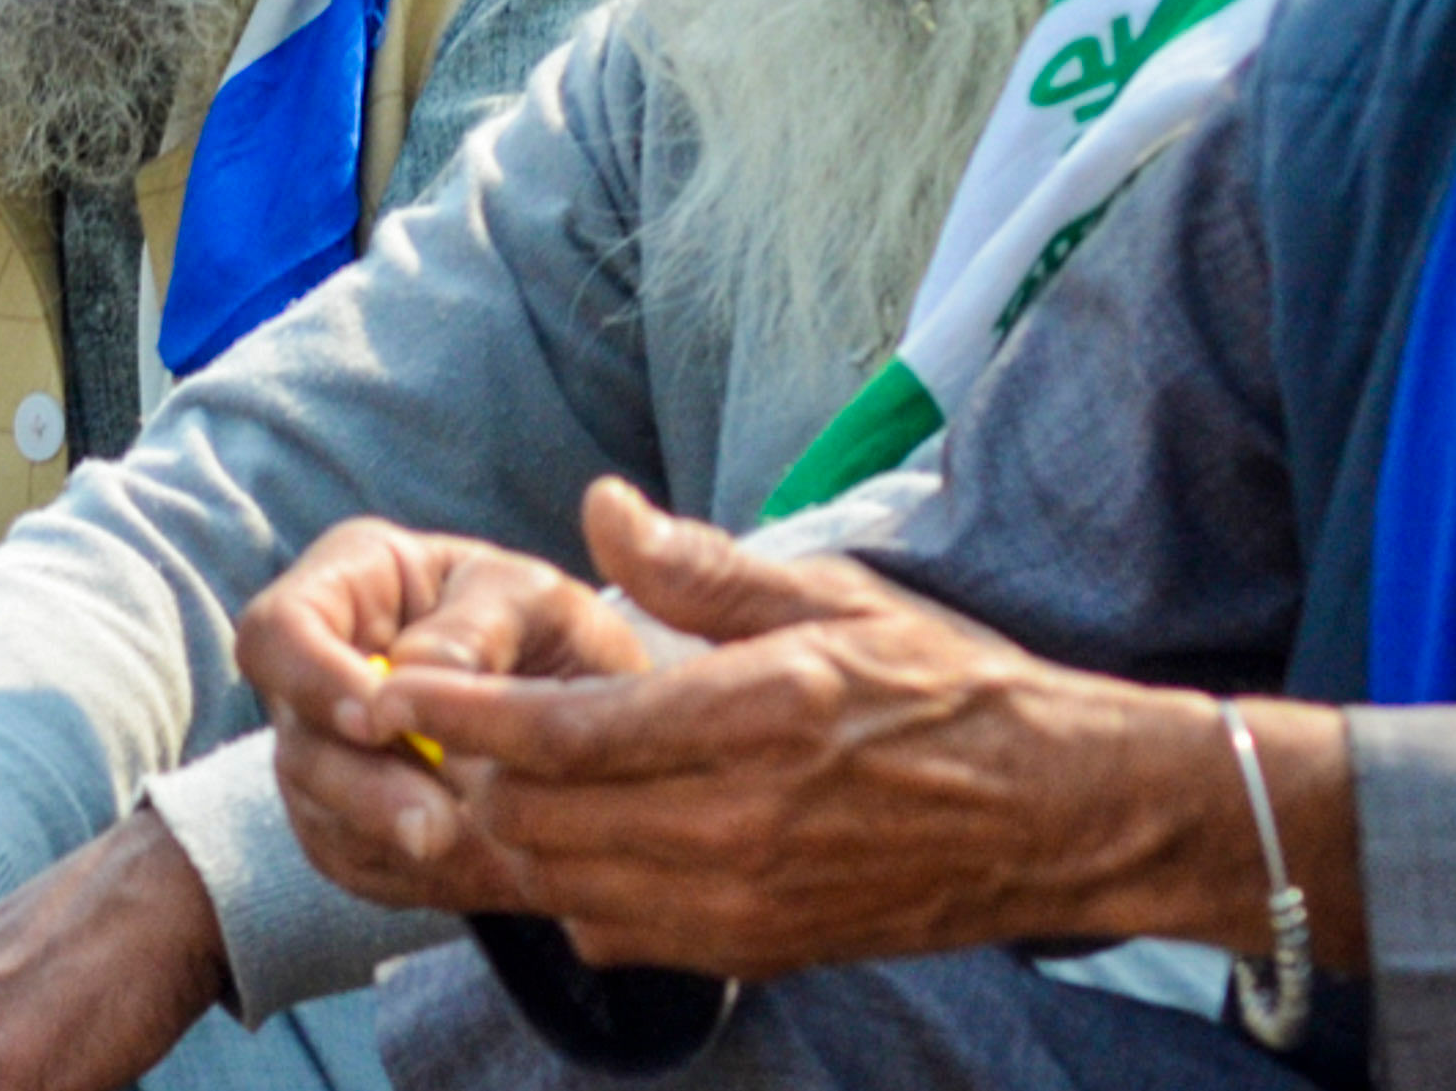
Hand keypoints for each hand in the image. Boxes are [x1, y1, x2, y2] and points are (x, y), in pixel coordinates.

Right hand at [236, 513, 650, 914]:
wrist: (591, 719)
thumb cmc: (553, 631)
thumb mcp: (536, 600)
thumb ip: (479, 622)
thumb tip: (413, 668)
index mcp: (345, 587)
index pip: (277, 633)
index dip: (310, 681)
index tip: (376, 722)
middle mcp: (316, 674)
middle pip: (295, 742)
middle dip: (364, 790)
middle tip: (437, 829)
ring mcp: (324, 754)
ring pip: (321, 815)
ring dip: (396, 842)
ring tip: (483, 852)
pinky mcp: (348, 826)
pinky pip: (357, 863)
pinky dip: (415, 873)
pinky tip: (482, 863)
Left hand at [364, 483, 1358, 981]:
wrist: (1060, 815)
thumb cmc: (947, 686)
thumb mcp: (829, 595)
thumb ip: (698, 566)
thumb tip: (598, 507)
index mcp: (758, 715)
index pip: (568, 729)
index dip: (466, 711)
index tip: (395, 684)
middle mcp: (742, 822)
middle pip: (543, 822)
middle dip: (465, 779)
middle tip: (422, 733)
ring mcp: (747, 901)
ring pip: (566, 887)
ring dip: (505, 839)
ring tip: (469, 781)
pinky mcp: (756, 948)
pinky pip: (619, 933)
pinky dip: (568, 891)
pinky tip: (567, 839)